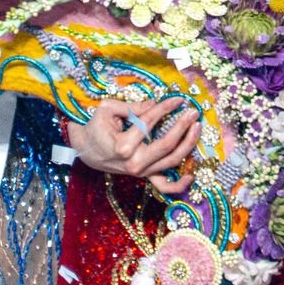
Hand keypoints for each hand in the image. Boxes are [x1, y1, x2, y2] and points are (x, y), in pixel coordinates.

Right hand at [70, 96, 202, 196]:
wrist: (86, 150)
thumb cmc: (95, 127)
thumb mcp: (108, 110)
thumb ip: (133, 107)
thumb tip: (156, 103)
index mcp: (124, 146)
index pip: (150, 122)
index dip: (166, 108)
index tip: (178, 99)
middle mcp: (135, 163)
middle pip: (167, 144)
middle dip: (183, 126)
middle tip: (193, 112)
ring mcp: (141, 172)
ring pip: (171, 161)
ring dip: (188, 144)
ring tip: (197, 127)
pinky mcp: (144, 176)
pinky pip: (164, 186)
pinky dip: (179, 184)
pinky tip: (192, 175)